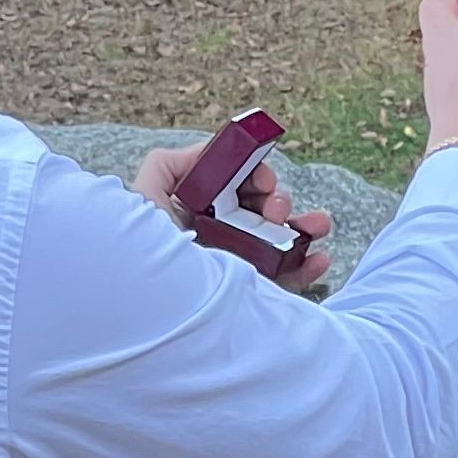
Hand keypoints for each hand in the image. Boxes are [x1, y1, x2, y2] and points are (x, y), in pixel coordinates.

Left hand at [134, 136, 334, 289]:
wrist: (147, 303)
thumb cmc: (138, 251)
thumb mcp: (145, 196)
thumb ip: (169, 165)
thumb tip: (209, 153)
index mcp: (202, 213)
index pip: (240, 188)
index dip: (257, 178)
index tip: (264, 181)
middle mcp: (223, 238)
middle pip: (265, 212)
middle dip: (279, 202)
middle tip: (276, 209)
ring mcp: (241, 267)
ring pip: (284, 242)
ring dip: (306, 227)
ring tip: (317, 225)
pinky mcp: (253, 295)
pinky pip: (288, 279)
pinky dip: (309, 267)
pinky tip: (319, 258)